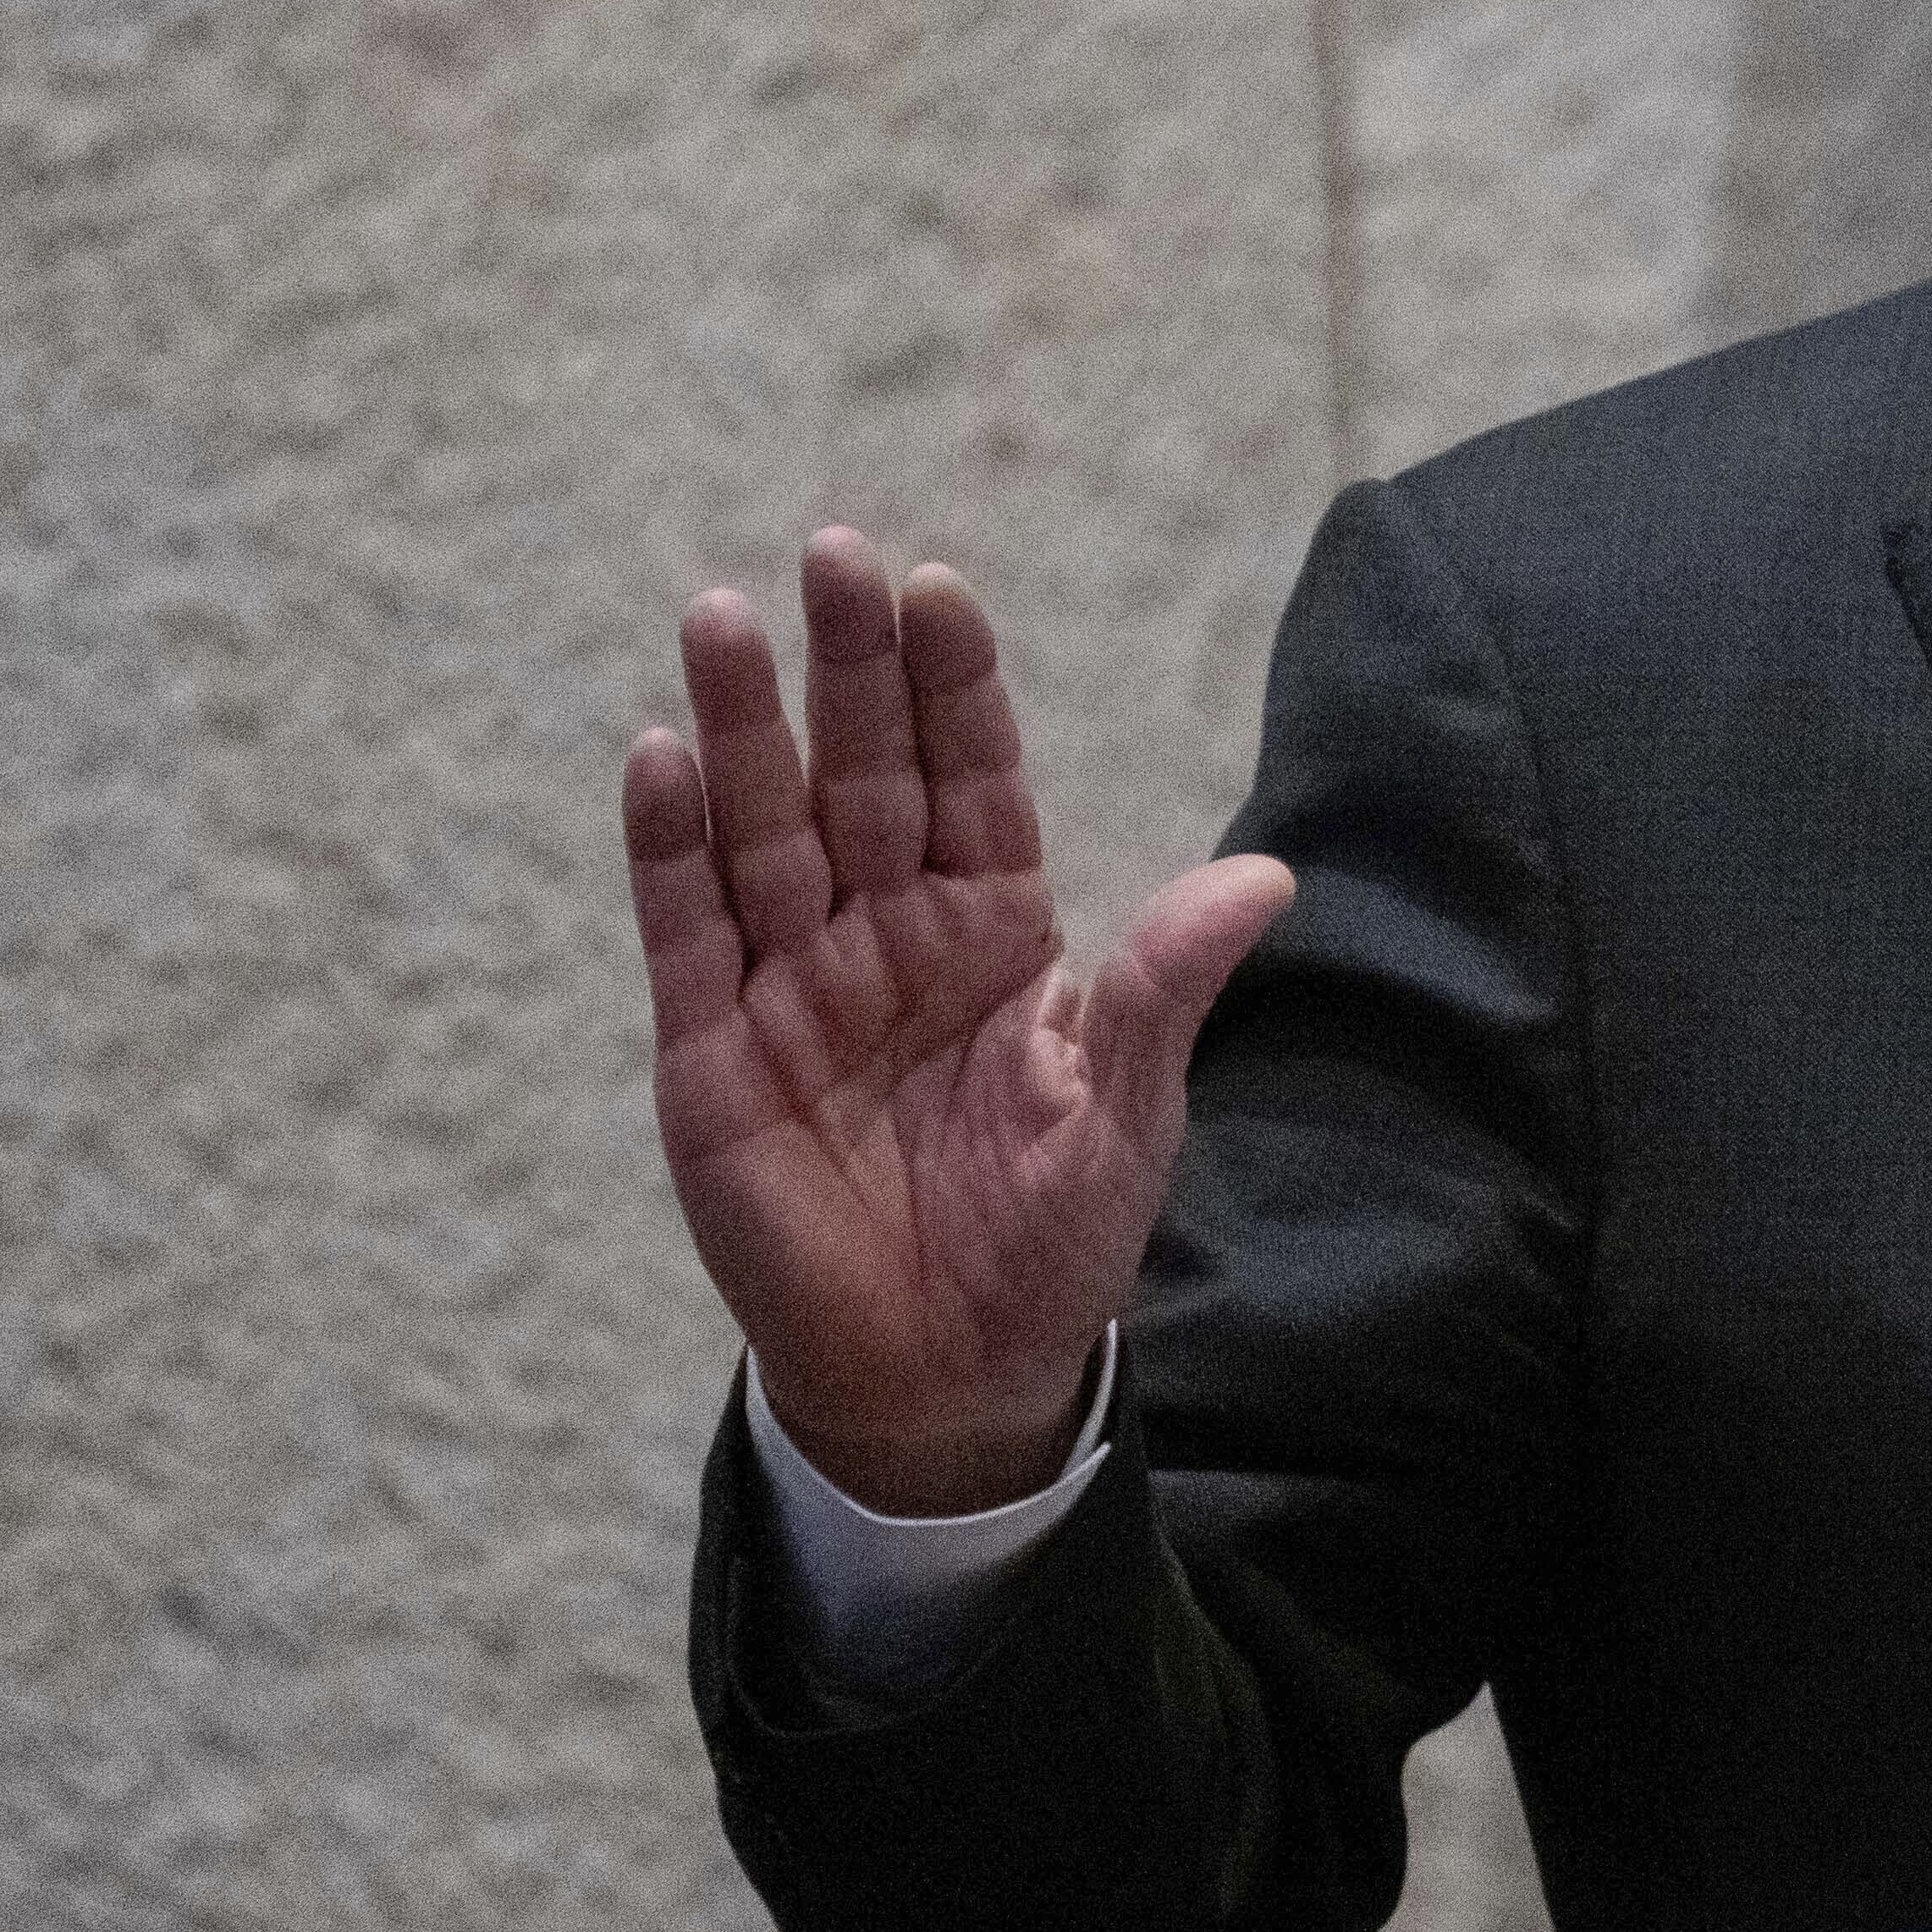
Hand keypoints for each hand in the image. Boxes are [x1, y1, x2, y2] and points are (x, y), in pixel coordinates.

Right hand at [622, 528, 1293, 1516]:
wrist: (950, 1376)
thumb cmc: (1049, 1242)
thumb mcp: (1124, 1117)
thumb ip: (1165, 991)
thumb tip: (1269, 877)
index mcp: (995, 929)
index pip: (971, 777)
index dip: (951, 687)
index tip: (938, 588)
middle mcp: (888, 935)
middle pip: (860, 777)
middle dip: (845, 670)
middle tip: (830, 554)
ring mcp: (794, 988)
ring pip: (760, 831)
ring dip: (740, 727)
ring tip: (720, 619)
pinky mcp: (713, 1057)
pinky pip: (688, 934)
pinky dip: (669, 850)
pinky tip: (662, 756)